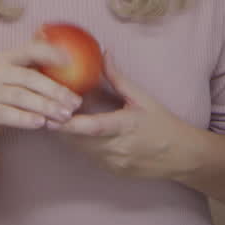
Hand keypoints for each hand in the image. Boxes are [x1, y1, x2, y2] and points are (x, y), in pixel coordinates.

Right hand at [0, 40, 83, 148]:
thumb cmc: (7, 100)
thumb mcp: (20, 81)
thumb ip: (39, 68)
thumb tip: (70, 54)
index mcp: (6, 58)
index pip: (29, 50)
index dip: (50, 52)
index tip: (72, 60)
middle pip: (28, 76)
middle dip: (55, 89)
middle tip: (75, 102)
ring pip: (19, 96)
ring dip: (45, 106)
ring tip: (64, 116)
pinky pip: (5, 114)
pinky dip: (24, 119)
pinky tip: (42, 124)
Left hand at [52, 55, 195, 179]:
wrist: (181, 156)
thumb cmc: (162, 123)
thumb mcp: (142, 98)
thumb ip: (118, 78)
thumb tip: (103, 53)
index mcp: (125, 127)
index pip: (92, 127)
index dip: (69, 123)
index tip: (51, 114)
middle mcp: (117, 148)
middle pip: (79, 140)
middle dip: (60, 127)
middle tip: (43, 109)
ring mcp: (113, 163)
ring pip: (81, 150)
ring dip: (67, 135)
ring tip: (53, 117)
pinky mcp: (112, 171)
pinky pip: (89, 156)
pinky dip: (80, 144)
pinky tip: (73, 131)